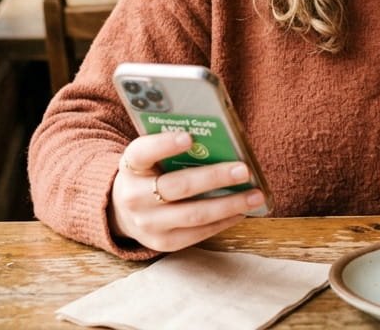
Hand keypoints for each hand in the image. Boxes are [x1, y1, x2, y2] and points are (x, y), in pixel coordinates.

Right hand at [109, 131, 264, 251]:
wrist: (124, 213)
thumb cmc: (148, 175)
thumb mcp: (149, 158)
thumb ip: (171, 148)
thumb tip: (218, 141)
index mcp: (130, 167)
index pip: (142, 153)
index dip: (164, 145)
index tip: (189, 137)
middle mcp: (134, 197)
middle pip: (178, 187)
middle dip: (214, 178)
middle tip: (243, 170)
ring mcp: (148, 224)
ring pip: (194, 214)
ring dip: (229, 204)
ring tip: (255, 195)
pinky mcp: (163, 243)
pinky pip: (198, 233)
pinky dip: (223, 221)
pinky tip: (241, 210)